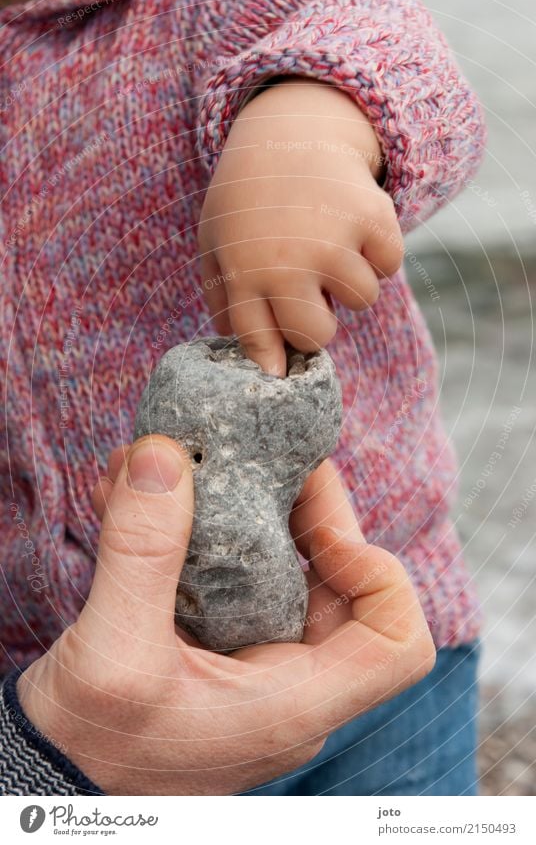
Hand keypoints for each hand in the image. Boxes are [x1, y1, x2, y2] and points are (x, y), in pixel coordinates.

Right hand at [18, 436, 434, 794]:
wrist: (49, 787)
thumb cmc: (88, 751)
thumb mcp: (112, 651)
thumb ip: (142, 550)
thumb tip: (166, 455)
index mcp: (292, 703)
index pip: (398, 642)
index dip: (380, 573)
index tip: (318, 529)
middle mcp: (287, 688)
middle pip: (342, 589)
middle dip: (303, 515)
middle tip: (262, 464)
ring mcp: (254, 673)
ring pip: (284, 577)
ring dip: (243, 515)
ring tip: (183, 472)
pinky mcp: (218, 656)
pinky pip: (233, 584)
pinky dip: (201, 537)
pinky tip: (147, 503)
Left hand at [198, 77, 403, 374]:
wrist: (288, 130)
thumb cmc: (249, 202)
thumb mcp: (217, 244)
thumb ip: (225, 301)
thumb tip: (257, 361)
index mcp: (242, 272)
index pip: (259, 342)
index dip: (273, 362)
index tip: (280, 372)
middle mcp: (285, 262)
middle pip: (317, 336)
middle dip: (317, 323)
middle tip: (311, 292)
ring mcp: (331, 239)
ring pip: (361, 300)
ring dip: (350, 279)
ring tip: (329, 245)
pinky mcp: (371, 217)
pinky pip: (390, 265)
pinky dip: (379, 251)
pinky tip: (354, 227)